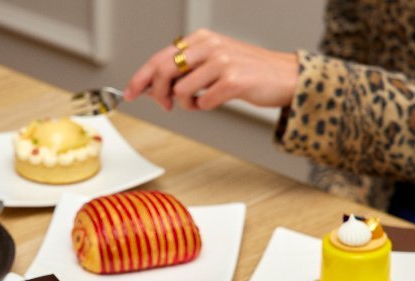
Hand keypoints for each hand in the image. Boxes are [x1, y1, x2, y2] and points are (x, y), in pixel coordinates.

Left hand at [123, 29, 297, 111]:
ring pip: (181, 90)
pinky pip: (203, 101)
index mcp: (200, 39)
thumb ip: (184, 70)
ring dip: (185, 104)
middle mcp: (209, 46)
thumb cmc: (247, 71)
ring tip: (199, 101)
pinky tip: (215, 102)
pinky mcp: (233, 80)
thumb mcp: (211, 62)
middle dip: (157, 93)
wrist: (285, 76)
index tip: (130, 93)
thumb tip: (152, 87)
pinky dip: (205, 107)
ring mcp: (222, 61)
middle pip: (163, 72)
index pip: (159, 58)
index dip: (140, 78)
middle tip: (165, 104)